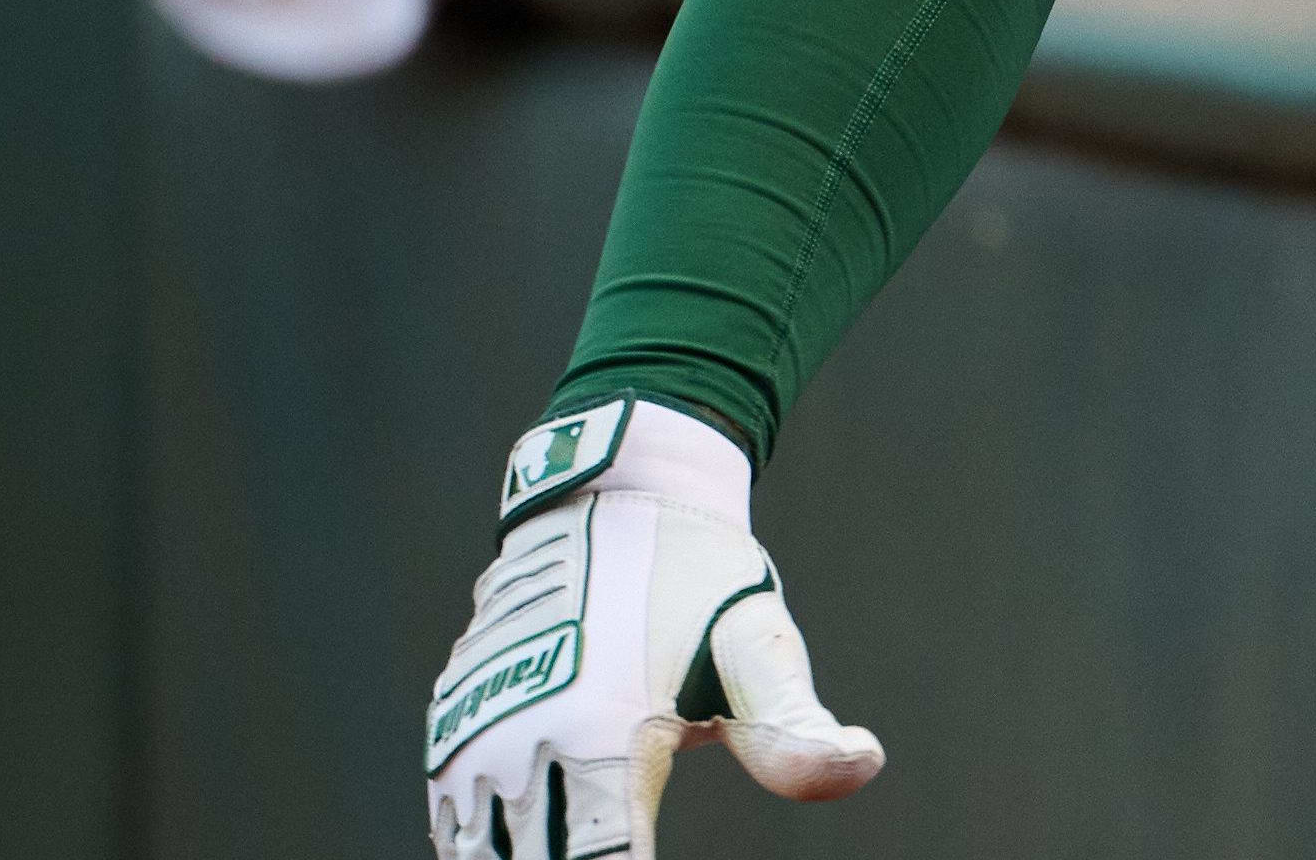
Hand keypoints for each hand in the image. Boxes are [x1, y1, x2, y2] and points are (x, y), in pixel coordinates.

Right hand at [428, 401, 882, 858]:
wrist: (612, 492)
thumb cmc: (699, 576)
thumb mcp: (756, 644)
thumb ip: (794, 727)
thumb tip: (865, 762)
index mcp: (602, 735)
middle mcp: (522, 741)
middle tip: (622, 848)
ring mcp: (474, 729)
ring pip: (476, 847)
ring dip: (521, 854)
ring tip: (585, 843)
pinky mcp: (452, 717)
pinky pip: (449, 812)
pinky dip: (480, 841)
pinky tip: (526, 842)